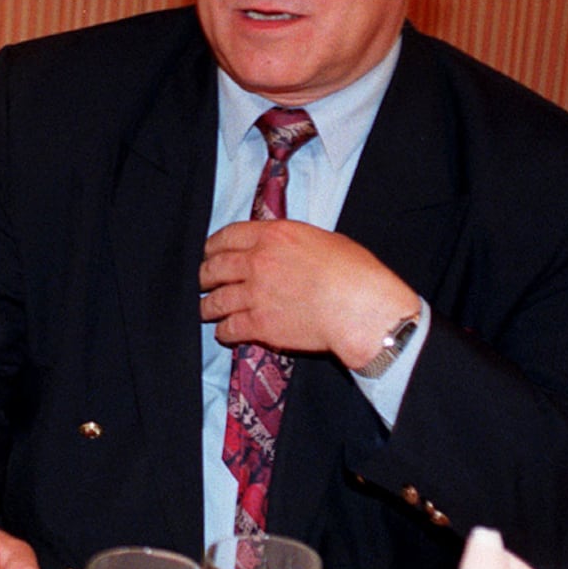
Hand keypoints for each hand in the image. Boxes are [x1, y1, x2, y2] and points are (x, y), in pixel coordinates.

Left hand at [198, 219, 417, 368]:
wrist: (363, 309)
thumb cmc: (355, 273)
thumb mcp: (323, 239)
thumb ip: (291, 242)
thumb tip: (282, 248)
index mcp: (273, 236)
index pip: (227, 236)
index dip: (213, 246)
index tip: (209, 253)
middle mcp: (257, 262)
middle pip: (213, 268)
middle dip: (205, 276)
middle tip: (204, 282)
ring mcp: (254, 294)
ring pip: (214, 301)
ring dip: (207, 306)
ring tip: (206, 310)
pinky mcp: (258, 325)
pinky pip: (228, 328)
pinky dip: (223, 332)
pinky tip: (225, 332)